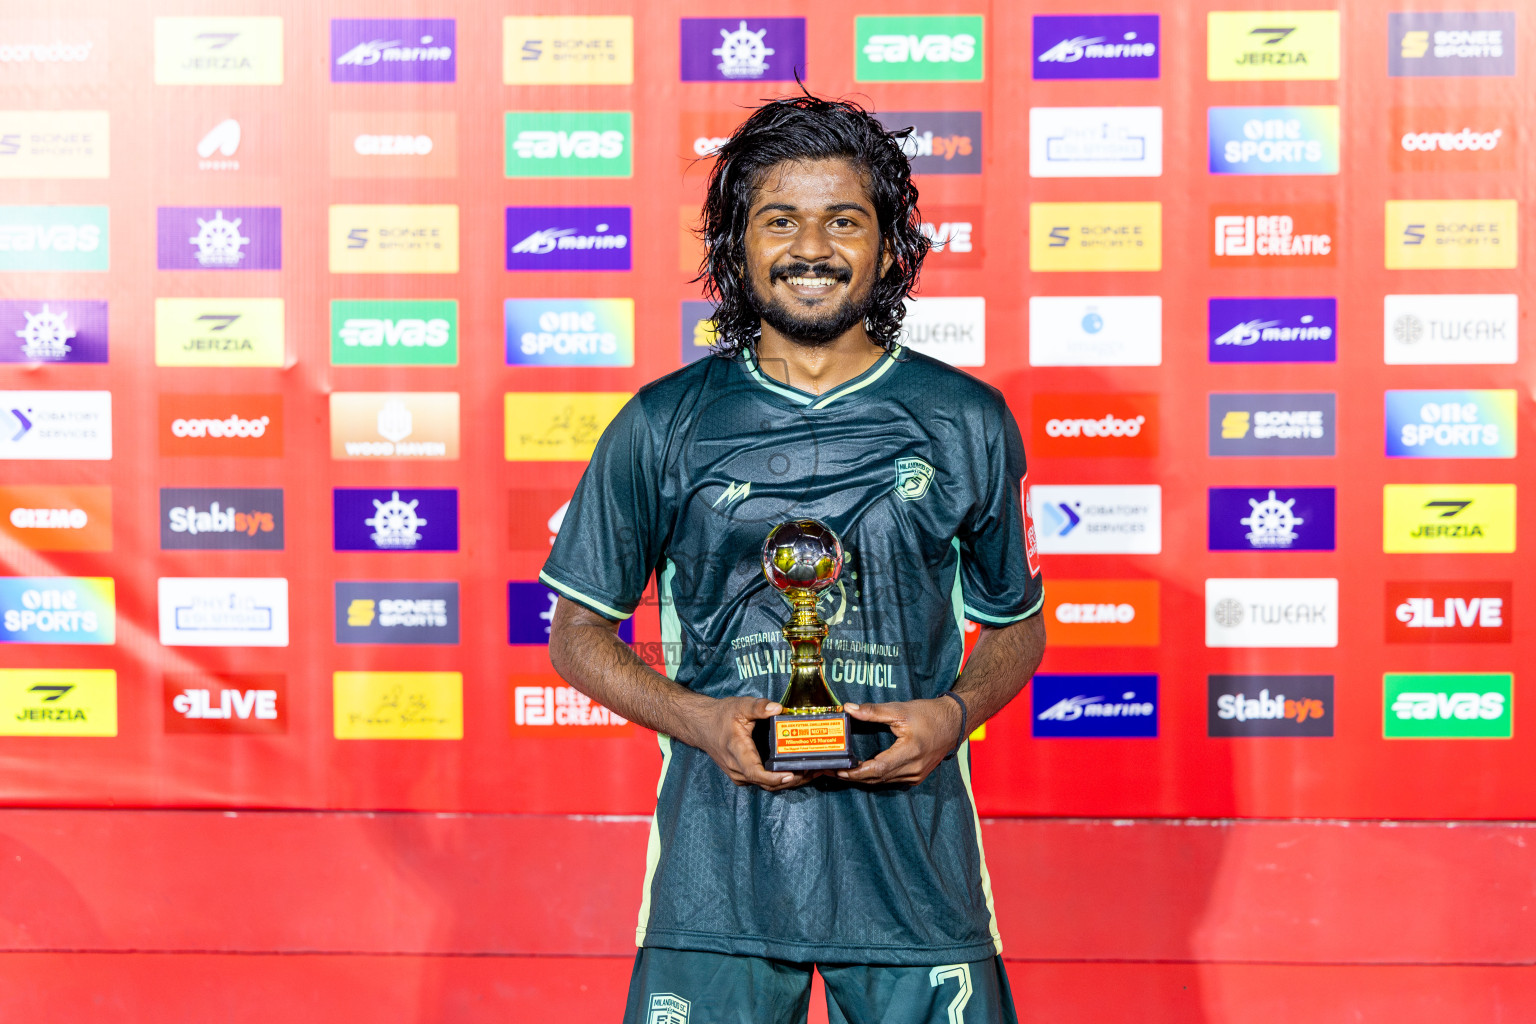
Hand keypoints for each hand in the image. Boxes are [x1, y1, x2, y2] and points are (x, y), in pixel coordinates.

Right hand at [696, 696, 814, 791]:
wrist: (702, 726)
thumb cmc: (721, 716)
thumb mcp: (740, 706)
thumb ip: (759, 707)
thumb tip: (778, 708)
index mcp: (737, 751)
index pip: (756, 773)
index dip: (775, 777)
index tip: (792, 774)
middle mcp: (738, 768)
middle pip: (767, 783)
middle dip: (791, 780)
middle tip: (813, 771)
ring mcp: (739, 775)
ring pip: (766, 785)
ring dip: (788, 781)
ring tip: (810, 772)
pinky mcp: (742, 775)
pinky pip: (763, 782)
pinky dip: (780, 779)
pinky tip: (796, 771)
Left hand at [837, 698, 961, 786]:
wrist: (954, 723)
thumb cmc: (929, 714)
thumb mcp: (900, 710)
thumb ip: (873, 711)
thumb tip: (849, 709)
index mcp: (910, 752)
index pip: (878, 769)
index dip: (856, 772)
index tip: (838, 770)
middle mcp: (913, 768)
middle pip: (877, 779)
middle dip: (853, 777)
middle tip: (831, 770)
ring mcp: (916, 775)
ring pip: (883, 782)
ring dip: (863, 778)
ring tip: (842, 771)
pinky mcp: (917, 776)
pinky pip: (892, 780)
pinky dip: (876, 777)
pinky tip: (863, 771)